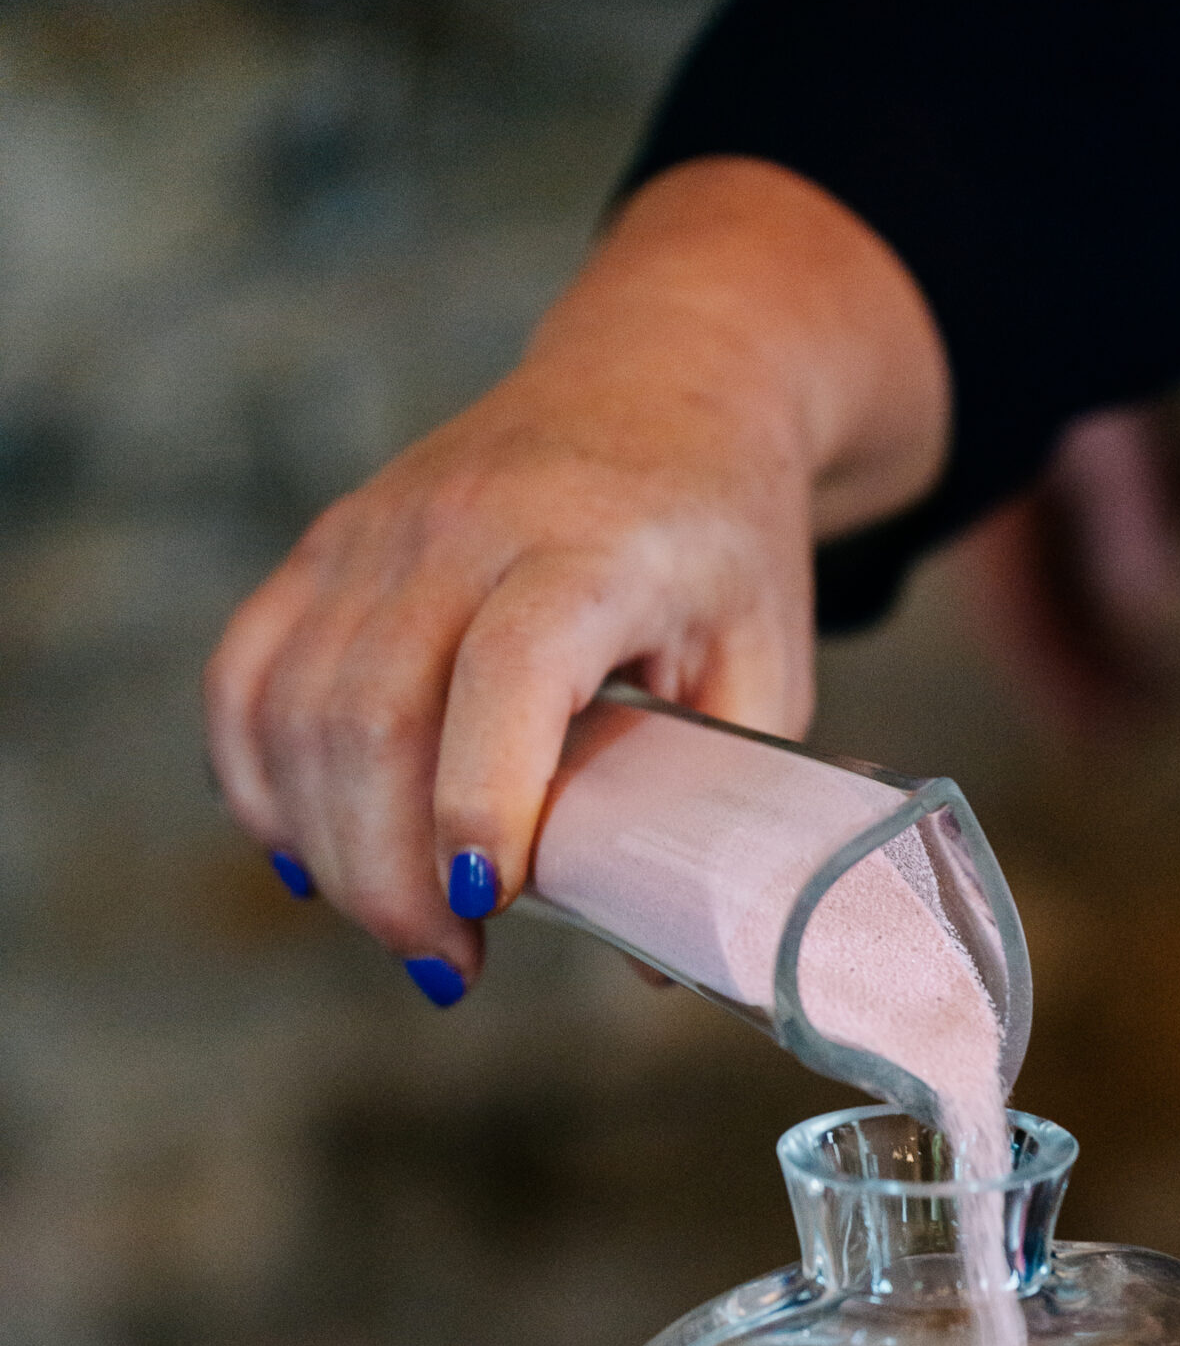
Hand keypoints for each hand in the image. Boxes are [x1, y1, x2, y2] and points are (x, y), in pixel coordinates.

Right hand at [204, 159, 949, 1000]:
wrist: (669, 380)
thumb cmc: (723, 540)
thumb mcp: (768, 664)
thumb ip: (717, 800)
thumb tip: (652, 953)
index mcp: (595, 545)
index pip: (507, 670)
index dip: (482, 797)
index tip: (491, 903)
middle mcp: (467, 523)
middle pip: (371, 712)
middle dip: (390, 872)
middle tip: (446, 965)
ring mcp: (379, 528)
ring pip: (294, 707)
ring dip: (330, 848)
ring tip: (404, 928)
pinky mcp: (326, 545)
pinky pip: (245, 675)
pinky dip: (258, 781)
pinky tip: (310, 858)